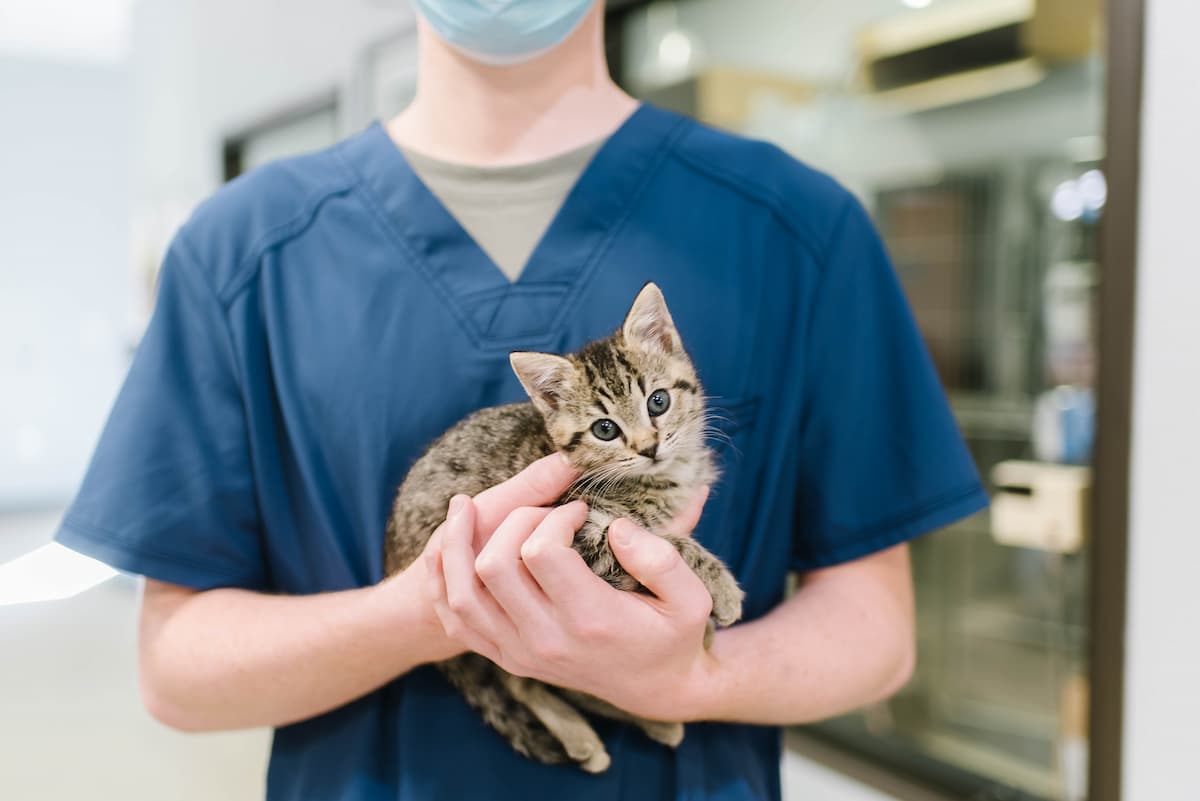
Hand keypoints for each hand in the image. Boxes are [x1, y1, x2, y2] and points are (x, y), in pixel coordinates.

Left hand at [425, 462, 715, 720]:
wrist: (655, 688)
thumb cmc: (674, 636)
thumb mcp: (692, 599)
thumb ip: (661, 559)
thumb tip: (616, 527)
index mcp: (591, 620)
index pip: (541, 552)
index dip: (556, 516)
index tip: (579, 510)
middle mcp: (547, 640)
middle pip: (494, 565)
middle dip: (513, 520)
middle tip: (542, 511)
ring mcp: (520, 652)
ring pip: (463, 593)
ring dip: (456, 544)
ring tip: (464, 507)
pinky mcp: (506, 657)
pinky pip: (456, 620)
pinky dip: (444, 581)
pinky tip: (448, 548)